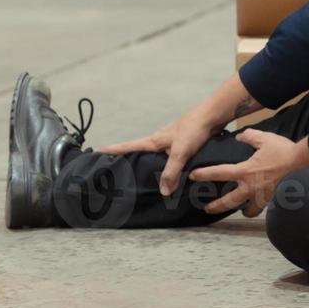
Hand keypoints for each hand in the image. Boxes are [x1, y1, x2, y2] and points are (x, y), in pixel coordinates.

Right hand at [99, 109, 217, 195]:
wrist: (212, 116)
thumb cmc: (193, 130)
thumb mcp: (180, 152)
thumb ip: (171, 172)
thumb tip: (162, 191)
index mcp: (154, 141)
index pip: (128, 146)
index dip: (113, 149)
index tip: (97, 151)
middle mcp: (159, 141)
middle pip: (138, 151)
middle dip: (127, 159)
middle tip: (116, 171)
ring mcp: (170, 141)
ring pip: (154, 155)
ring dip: (147, 164)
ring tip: (140, 176)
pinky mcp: (181, 144)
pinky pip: (167, 157)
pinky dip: (164, 165)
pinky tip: (168, 173)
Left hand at [188, 129, 308, 217]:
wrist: (302, 163)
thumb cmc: (282, 151)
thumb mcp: (263, 138)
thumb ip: (248, 136)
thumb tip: (240, 136)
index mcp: (245, 171)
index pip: (219, 173)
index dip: (204, 174)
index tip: (192, 176)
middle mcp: (251, 187)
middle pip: (229, 201)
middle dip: (216, 206)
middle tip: (207, 208)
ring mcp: (262, 195)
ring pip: (248, 209)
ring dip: (241, 210)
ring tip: (239, 210)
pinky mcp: (273, 198)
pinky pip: (262, 206)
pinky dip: (257, 207)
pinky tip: (257, 204)